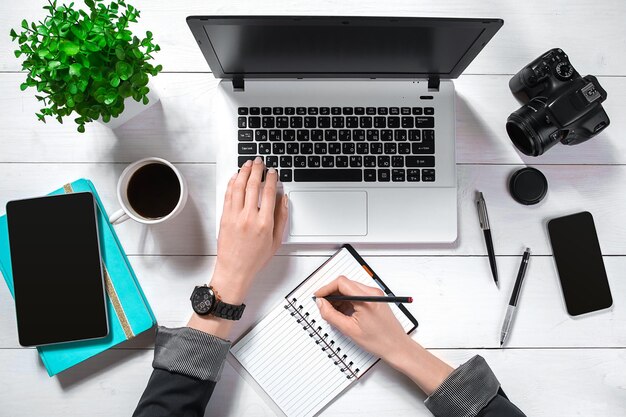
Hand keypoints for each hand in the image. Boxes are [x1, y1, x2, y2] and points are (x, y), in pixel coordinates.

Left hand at [211, 157, 288, 303]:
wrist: (235, 270)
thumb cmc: (255, 259)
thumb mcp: (276, 241)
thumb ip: (281, 218)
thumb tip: (284, 199)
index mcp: (264, 223)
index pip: (269, 193)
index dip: (271, 178)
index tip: (272, 172)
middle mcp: (249, 217)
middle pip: (253, 186)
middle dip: (257, 170)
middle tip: (259, 162)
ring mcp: (235, 216)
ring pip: (238, 187)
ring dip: (243, 172)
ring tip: (247, 165)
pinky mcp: (224, 217)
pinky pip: (228, 195)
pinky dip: (231, 183)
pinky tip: (235, 177)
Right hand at [315, 276, 453, 394]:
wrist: (396, 347)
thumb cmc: (379, 341)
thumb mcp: (349, 329)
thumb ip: (331, 315)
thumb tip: (321, 304)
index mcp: (366, 298)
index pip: (341, 282)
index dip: (326, 289)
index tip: (318, 296)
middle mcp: (372, 293)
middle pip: (345, 284)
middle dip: (332, 294)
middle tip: (324, 306)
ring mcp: (375, 295)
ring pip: (350, 289)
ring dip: (339, 299)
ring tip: (335, 314)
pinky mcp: (375, 299)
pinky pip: (356, 295)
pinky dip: (347, 302)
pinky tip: (344, 314)